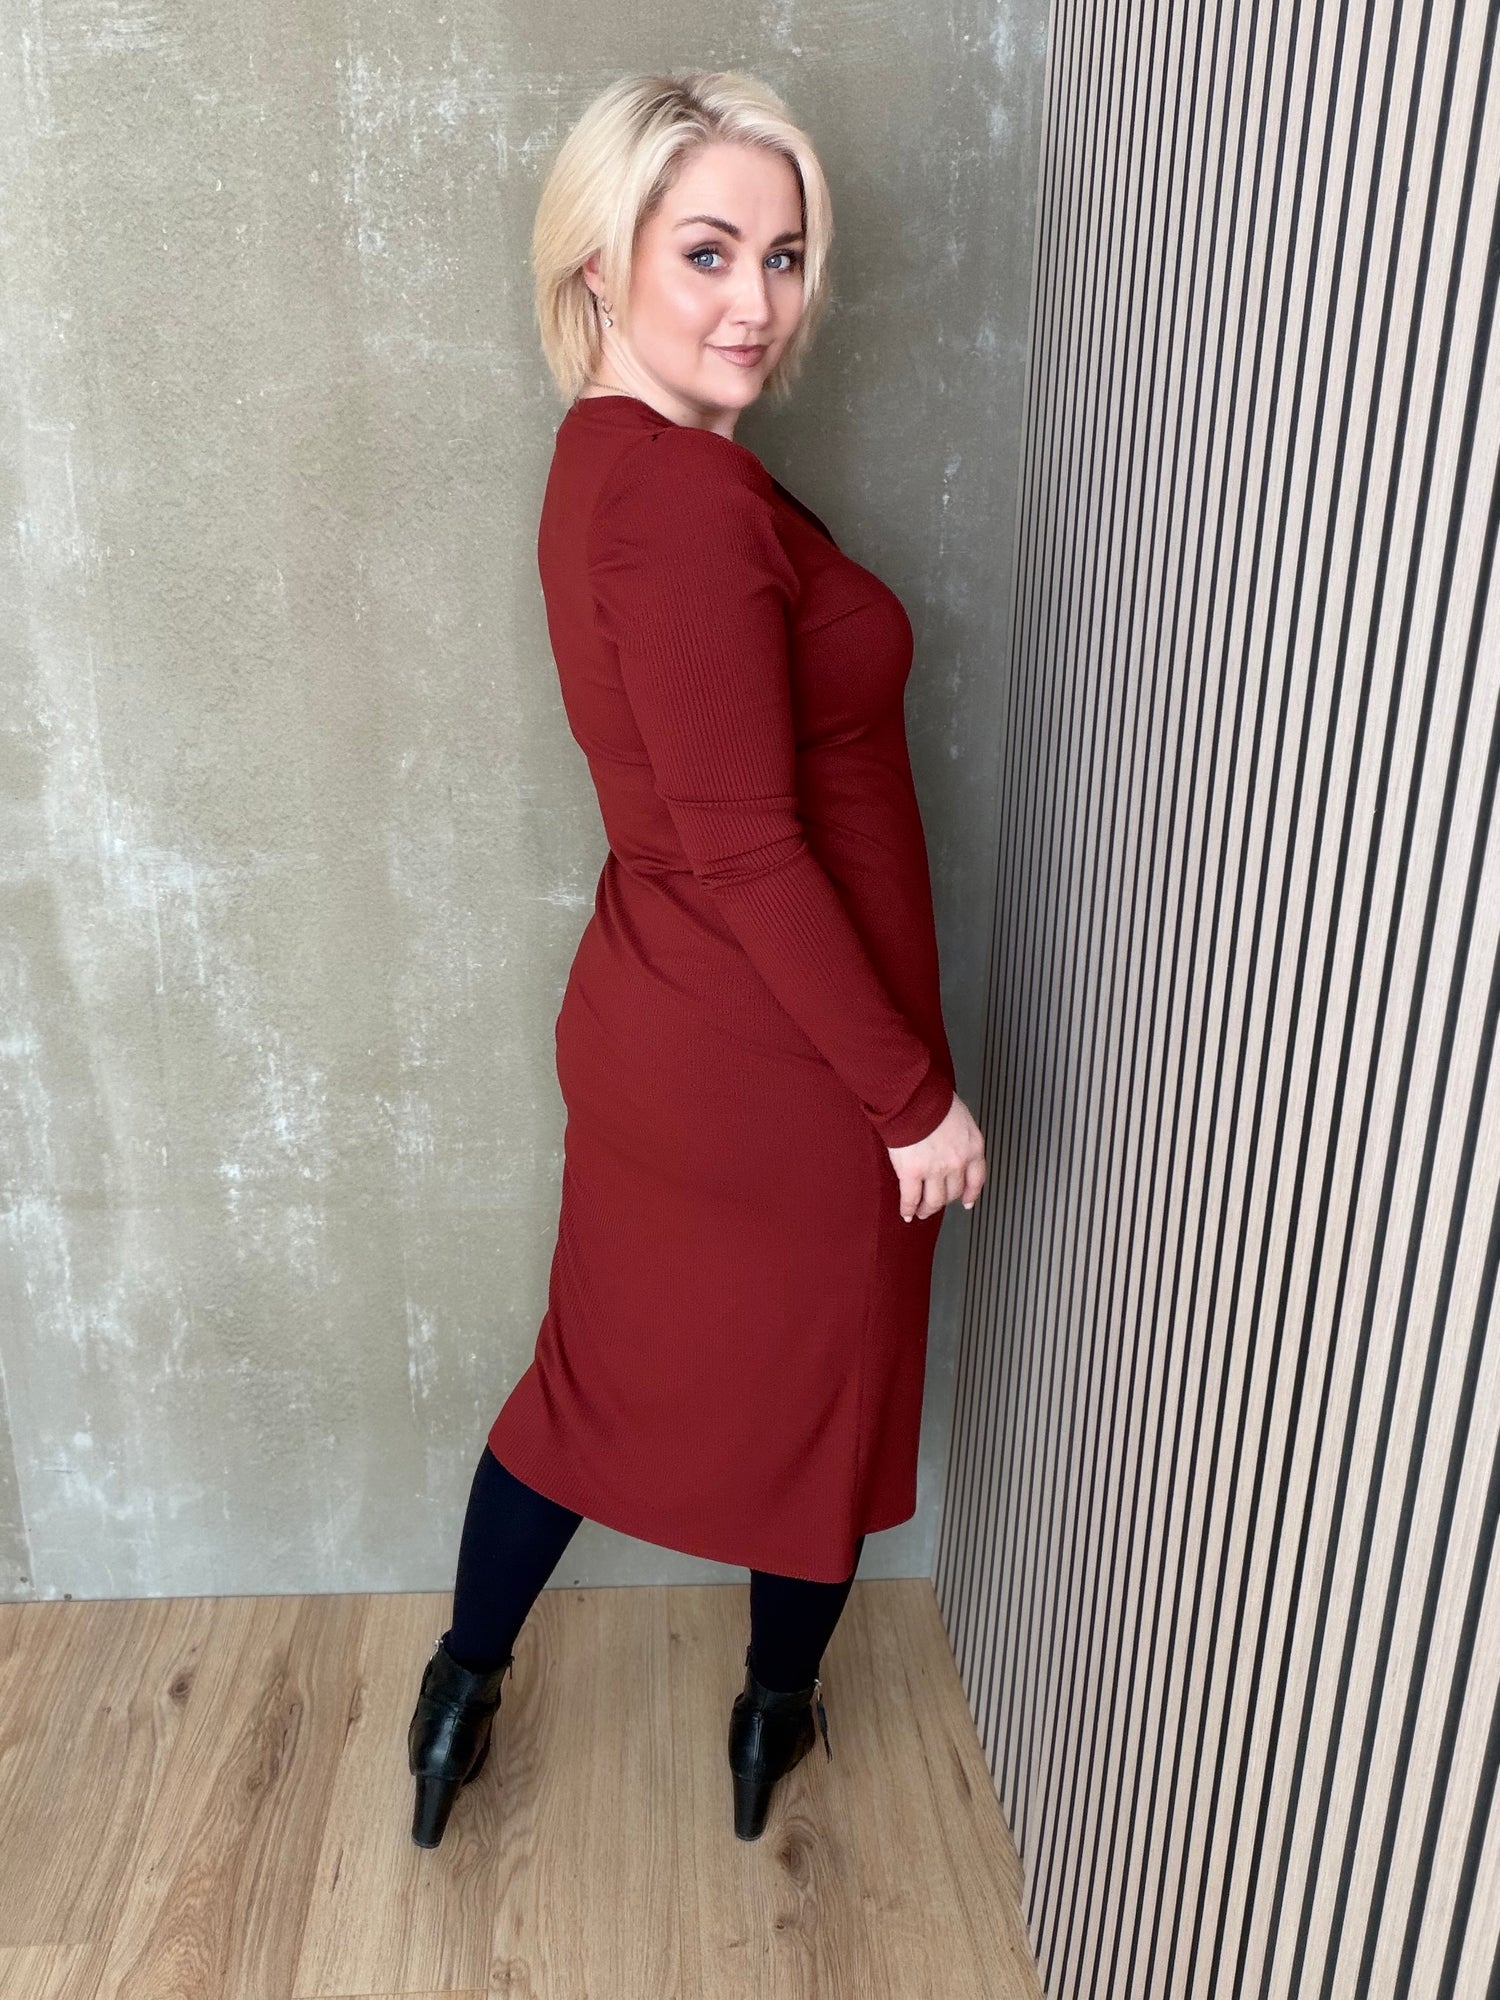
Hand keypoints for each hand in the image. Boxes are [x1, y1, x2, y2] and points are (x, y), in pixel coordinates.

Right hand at [886, 1091, 986, 1221]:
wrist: (913, 1097)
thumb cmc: (932, 1097)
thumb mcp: (959, 1115)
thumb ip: (959, 1133)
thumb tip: (951, 1139)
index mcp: (972, 1147)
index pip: (977, 1178)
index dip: (971, 1193)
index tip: (968, 1201)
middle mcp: (958, 1162)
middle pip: (954, 1192)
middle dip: (945, 1201)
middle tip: (938, 1204)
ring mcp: (935, 1170)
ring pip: (934, 1200)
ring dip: (927, 1209)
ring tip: (921, 1212)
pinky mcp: (912, 1173)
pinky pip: (911, 1198)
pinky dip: (908, 1208)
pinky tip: (906, 1213)